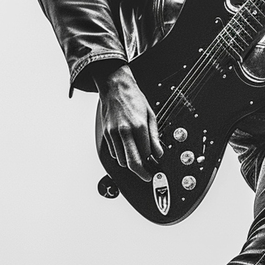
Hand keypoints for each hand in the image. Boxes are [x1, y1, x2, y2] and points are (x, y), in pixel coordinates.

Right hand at [94, 65, 162, 180]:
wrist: (114, 86)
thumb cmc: (134, 98)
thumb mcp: (151, 115)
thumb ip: (155, 137)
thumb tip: (159, 154)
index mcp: (138, 127)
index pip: (146, 154)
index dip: (151, 164)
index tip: (155, 168)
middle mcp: (124, 131)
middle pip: (132, 163)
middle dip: (141, 173)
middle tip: (147, 177)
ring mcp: (113, 133)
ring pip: (121, 160)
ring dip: (130, 163)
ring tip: (139, 160)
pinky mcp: (106, 134)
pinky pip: (114, 152)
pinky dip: (121, 155)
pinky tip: (128, 150)